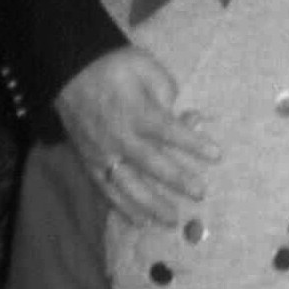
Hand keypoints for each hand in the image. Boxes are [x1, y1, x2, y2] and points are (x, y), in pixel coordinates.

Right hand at [54, 46, 217, 224]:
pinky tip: (140, 221)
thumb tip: (187, 120)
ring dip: (150, 205)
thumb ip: (168, 95)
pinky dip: (122, 207)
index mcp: (136, 111)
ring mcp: (102, 153)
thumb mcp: (147, 69)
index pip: (170, 131)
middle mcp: (119, 136)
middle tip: (200, 194)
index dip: (194, 144)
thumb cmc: (117, 66)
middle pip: (152, 163)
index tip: (217, 155)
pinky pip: (106, 189)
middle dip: (178, 179)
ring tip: (172, 220)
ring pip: (128, 185)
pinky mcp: (89, 162)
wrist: (71, 69)